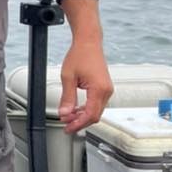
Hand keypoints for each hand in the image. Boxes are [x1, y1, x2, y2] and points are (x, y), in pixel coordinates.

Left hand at [57, 0, 112, 133]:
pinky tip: (75, 110)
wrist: (88, 43)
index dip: (78, 124)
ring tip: (68, 117)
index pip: (90, 115)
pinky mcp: (104, 88)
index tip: (68, 128)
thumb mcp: (68, 77)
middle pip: (94, 115)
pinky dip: (86, 109)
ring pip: (96, 110)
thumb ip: (67, 97)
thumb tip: (65, 113)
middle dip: (79, 122)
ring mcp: (106, 89)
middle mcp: (106, 91)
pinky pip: (96, 103)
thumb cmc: (80, 55)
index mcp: (99, 89)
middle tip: (66, 125)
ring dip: (82, 116)